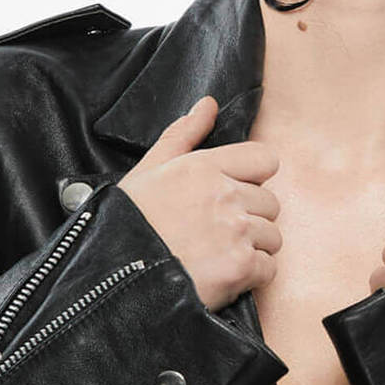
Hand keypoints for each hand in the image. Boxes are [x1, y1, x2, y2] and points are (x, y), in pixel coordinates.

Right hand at [116, 95, 281, 311]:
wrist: (112, 280)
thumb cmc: (127, 225)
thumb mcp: (148, 171)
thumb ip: (183, 134)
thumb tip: (208, 104)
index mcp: (204, 167)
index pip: (265, 160)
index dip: (253, 179)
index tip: (235, 194)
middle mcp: (226, 196)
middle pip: (270, 203)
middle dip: (250, 218)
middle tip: (217, 233)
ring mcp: (236, 232)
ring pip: (272, 237)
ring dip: (252, 248)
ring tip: (216, 257)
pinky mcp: (242, 267)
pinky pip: (269, 268)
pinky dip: (251, 277)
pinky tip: (222, 276)